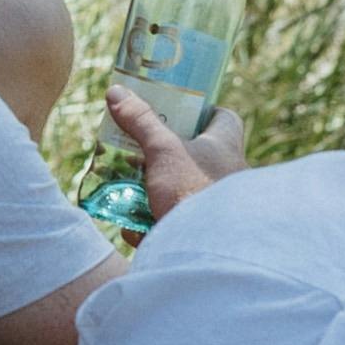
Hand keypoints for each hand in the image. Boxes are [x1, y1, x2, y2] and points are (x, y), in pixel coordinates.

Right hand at [107, 89, 242, 225]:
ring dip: (152, 193)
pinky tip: (132, 228)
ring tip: (127, 190)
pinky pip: (175, 224)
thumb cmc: (195, 191)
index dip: (201, 111)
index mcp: (226, 146)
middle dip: (163, 156)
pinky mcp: (203, 233)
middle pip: (195, 156)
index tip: (176, 112)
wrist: (209, 253)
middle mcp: (228, 174)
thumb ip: (141, 122)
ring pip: (182, 192)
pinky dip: (152, 225)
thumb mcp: (164, 150)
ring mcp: (217, 206)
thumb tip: (115, 92)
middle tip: (137, 154)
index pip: (223, 118)